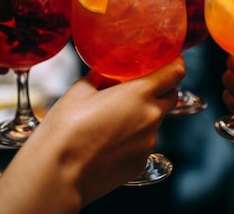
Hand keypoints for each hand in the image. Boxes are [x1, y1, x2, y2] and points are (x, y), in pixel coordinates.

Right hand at [0, 56, 184, 212]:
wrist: (58, 173)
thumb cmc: (66, 129)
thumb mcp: (80, 90)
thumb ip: (100, 77)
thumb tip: (106, 73)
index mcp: (140, 93)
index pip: (175, 73)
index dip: (175, 63)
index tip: (170, 60)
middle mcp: (151, 117)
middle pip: (170, 96)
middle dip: (161, 89)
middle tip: (139, 86)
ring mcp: (148, 143)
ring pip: (154, 121)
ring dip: (142, 115)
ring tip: (112, 119)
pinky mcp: (141, 163)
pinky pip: (143, 143)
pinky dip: (132, 138)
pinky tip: (108, 141)